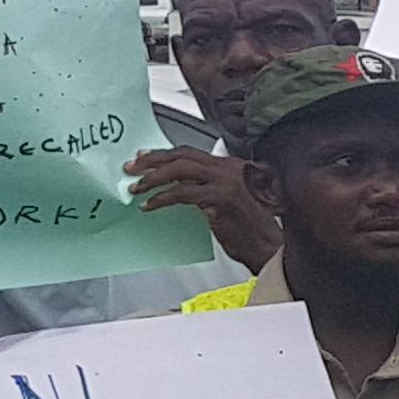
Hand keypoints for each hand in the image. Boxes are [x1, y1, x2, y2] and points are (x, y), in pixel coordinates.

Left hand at [128, 147, 279, 270]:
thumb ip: (206, 187)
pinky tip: (150, 205)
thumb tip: (175, 183)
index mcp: (231, 165)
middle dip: (152, 160)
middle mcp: (228, 168)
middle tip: (132, 168)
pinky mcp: (219, 198)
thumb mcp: (227, 200)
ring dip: (153, 178)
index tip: (144, 158)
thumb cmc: (249, 229)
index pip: (190, 152)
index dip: (163, 154)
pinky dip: (161, 199)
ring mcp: (225, 181)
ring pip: (179, 170)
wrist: (266, 245)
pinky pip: (181, 193)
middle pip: (182, 155)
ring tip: (137, 188)